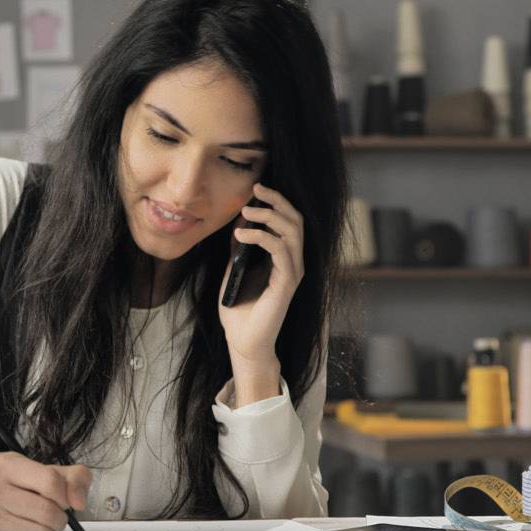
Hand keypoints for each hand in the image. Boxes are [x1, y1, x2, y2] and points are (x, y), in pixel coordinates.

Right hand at [0, 452, 91, 530]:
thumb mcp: (44, 471)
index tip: (64, 499)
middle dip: (60, 517)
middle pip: (47, 512)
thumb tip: (79, 502)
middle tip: (53, 514)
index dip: (66, 495)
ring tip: (39, 524)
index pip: (50, 482)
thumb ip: (74, 479)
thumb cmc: (17, 487)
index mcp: (4, 465)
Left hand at [216, 183, 304, 404]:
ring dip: (269, 215)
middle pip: (295, 220)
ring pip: (292, 231)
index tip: (256, 189)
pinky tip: (242, 233)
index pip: (289, 222)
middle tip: (256, 188)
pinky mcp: (286, 284)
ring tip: (246, 210)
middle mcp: (293, 263)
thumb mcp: (235, 272)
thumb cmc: (239, 311)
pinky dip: (262, 237)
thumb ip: (239, 251)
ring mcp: (292, 273)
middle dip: (277, 200)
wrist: (243, 342)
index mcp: (284, 259)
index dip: (276, 202)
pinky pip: (280, 251)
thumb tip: (237, 226)